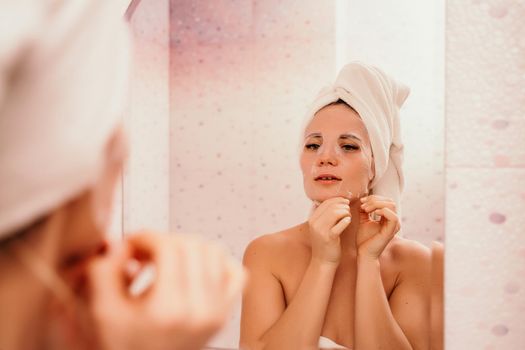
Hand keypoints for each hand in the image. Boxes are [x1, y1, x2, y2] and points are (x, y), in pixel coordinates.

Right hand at [86, 232, 245, 349]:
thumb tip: (121, 243)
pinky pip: (235, 272)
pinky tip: (192, 268)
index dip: (146, 237)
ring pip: (215, 251)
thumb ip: (103, 272)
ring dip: (189, 247)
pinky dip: (217, 262)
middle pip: (193, 244)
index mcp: (170, 309)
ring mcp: (218, 312)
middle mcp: (200, 310)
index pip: (169, 247)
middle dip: (164, 240)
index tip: (130, 245)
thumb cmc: (122, 345)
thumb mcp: (100, 311)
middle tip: (144, 253)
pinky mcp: (225, 313)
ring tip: (165, 260)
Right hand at [308, 197, 351, 264]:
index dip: (337, 200)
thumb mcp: (322, 228)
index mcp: (312, 219)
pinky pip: (340, 224)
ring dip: (345, 212)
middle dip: (342, 206)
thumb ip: (326, 216)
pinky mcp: (329, 238)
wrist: (323, 261)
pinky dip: (346, 220)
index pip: (325, 203)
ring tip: (348, 216)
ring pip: (335, 213)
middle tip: (348, 210)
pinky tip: (348, 221)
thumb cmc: (326, 243)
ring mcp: (321, 231)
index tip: (345, 202)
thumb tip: (337, 202)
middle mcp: (314, 223)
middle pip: (331, 206)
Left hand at [356, 195, 399, 260]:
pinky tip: (371, 213)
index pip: (386, 201)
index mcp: (389, 219)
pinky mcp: (391, 232)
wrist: (363, 253)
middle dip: (374, 200)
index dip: (374, 198)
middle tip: (363, 206)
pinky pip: (393, 217)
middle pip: (390, 201)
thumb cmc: (364, 239)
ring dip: (376, 204)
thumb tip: (363, 200)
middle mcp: (394, 222)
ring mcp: (394, 227)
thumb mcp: (364, 221)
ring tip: (365, 209)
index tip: (361, 202)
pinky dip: (382, 211)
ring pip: (391, 206)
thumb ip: (365, 211)